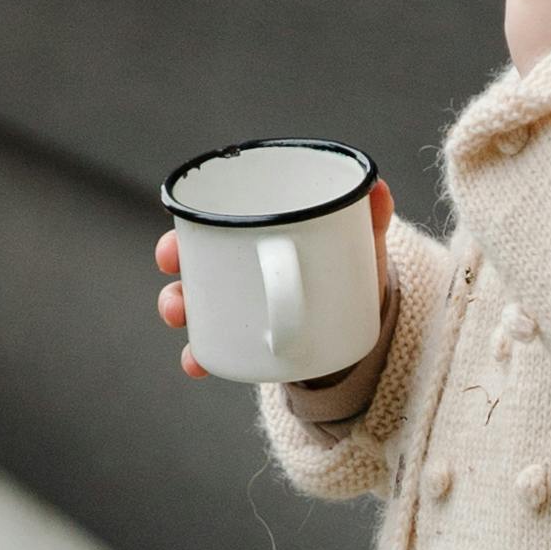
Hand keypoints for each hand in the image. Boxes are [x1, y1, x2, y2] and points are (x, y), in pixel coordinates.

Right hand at [156, 183, 396, 408]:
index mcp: (253, 235)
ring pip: (193, 303)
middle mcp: (235, 267)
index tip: (174, 241)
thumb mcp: (359, 243)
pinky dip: (201, 355)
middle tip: (172, 268)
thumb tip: (378, 186)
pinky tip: (197, 363)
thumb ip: (369, 217)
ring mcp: (236, 306)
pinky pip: (214, 348)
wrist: (358, 321)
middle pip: (190, 260)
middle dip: (173, 263)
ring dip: (177, 306)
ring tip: (181, 316)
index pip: (208, 226)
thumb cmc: (347, 269)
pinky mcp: (245, 340)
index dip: (182, 232)